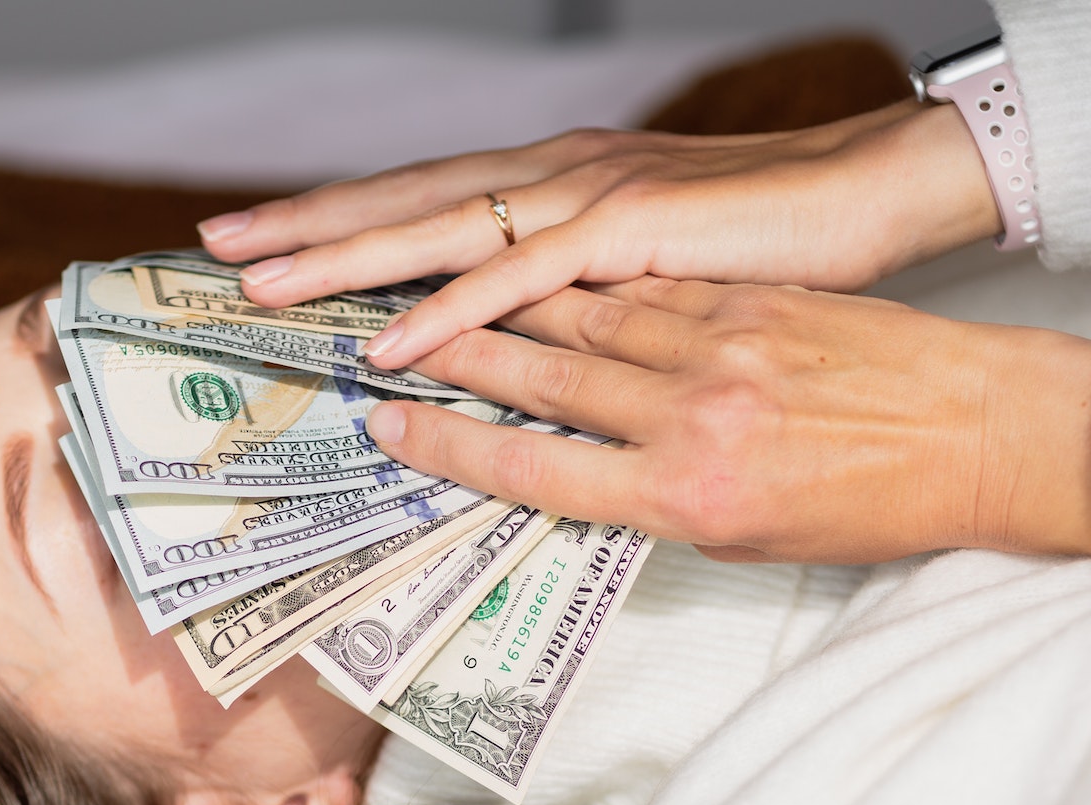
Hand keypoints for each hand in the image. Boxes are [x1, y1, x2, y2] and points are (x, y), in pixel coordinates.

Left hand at [197, 103, 1001, 373]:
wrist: (871, 199)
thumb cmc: (770, 245)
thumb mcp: (655, 264)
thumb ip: (586, 290)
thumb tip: (536, 334)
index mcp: (560, 185)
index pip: (431, 201)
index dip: (345, 219)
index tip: (268, 241)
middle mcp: (557, 177)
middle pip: (409, 201)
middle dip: (309, 225)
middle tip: (219, 246)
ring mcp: (588, 197)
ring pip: (442, 230)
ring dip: (349, 260)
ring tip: (266, 286)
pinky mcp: (630, 231)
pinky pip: (520, 278)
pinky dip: (451, 310)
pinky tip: (391, 341)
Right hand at [363, 279, 1090, 564]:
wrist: (985, 437)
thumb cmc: (873, 507)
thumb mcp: (750, 540)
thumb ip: (659, 503)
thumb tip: (587, 469)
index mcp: (685, 498)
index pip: (536, 471)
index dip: (451, 445)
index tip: (390, 425)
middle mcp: (692, 419)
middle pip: (540, 378)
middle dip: (449, 357)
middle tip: (381, 339)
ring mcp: (721, 348)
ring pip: (582, 317)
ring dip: (499, 307)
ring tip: (439, 296)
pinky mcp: (751, 301)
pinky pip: (645, 288)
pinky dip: (585, 281)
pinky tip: (543, 273)